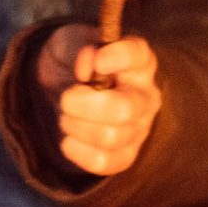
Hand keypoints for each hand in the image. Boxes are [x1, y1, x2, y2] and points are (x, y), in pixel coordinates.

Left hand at [35, 25, 162, 177]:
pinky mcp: (125, 155)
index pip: (139, 55)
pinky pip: (104, 163)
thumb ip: (76, 46)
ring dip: (76, 127)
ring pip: (110, 138)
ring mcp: (139, 129)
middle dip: (84, 105)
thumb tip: (88, 65)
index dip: (119, 57)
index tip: (97, 60)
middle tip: (67, 98)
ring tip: (67, 117)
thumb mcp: (68, 43)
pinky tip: (68, 139)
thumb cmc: (71, 62)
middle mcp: (145, 96)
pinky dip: (78, 151)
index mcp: (137, 62)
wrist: (61, 90)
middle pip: (125, 108)